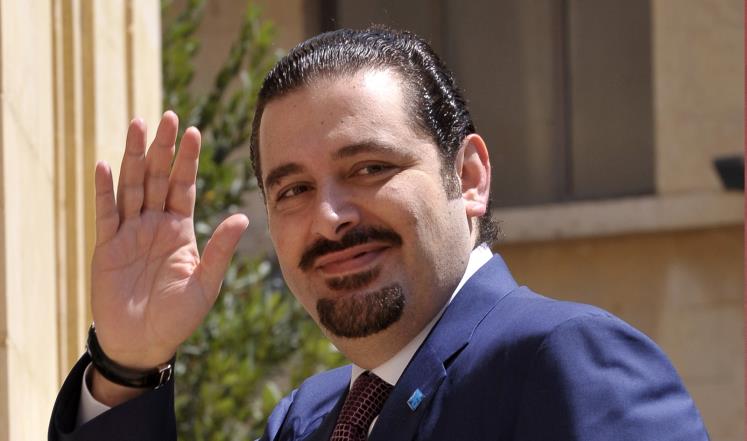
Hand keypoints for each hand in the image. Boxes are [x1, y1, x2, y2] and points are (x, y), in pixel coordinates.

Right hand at [91, 111, 248, 370]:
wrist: (142, 343)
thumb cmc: (177, 317)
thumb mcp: (205, 283)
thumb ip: (219, 249)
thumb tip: (242, 216)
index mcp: (180, 229)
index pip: (184, 186)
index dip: (188, 159)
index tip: (194, 131)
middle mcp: (155, 224)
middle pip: (158, 178)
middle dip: (163, 148)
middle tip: (168, 116)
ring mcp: (129, 232)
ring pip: (132, 186)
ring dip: (135, 157)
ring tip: (138, 125)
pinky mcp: (107, 246)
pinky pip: (105, 213)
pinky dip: (104, 190)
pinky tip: (105, 164)